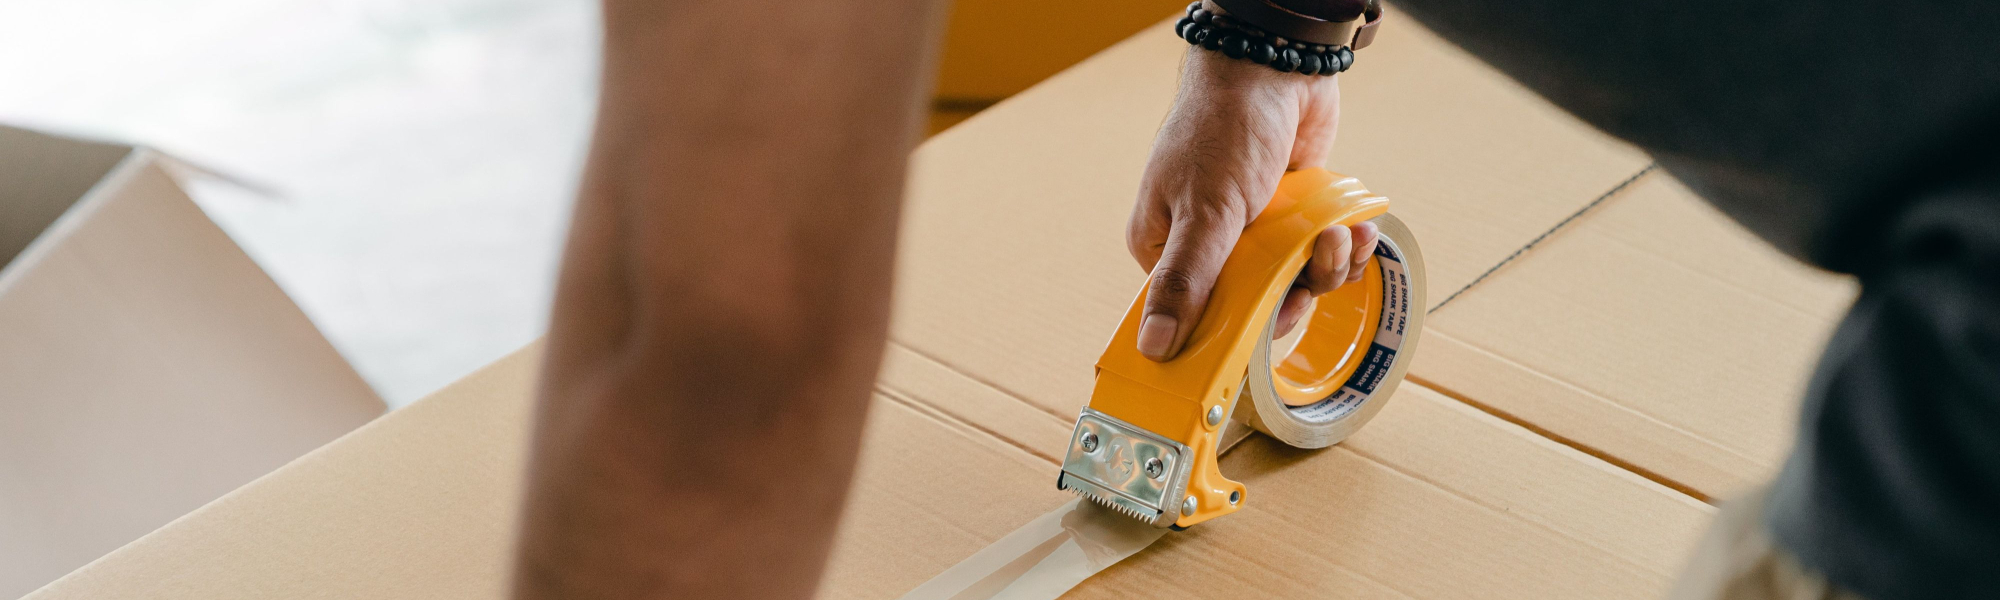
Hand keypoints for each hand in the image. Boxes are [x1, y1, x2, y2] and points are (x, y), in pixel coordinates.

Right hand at [1127, 46, 1377, 361]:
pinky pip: (1321, 255)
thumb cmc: (1222, 129)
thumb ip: (1185, 283)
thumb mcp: (1204, 214)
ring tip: (1337, 234)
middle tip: (1313, 264)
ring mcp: (1254, 232)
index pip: (1195, 317)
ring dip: (1328, 265)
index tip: (1272, 326)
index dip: (1236, 330)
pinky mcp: (1293, 217)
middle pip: (1255, 306)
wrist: (1274, 67)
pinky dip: (1345, 246)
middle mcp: (1207, 245)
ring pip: (1296, 282)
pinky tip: (1356, 228)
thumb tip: (1152, 349)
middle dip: (1296, 290)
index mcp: (1166, 249)